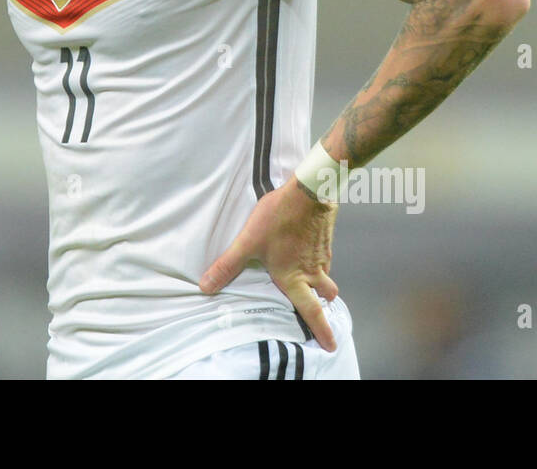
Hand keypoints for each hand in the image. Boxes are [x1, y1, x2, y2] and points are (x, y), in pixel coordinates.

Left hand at [199, 181, 339, 350]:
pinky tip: (309, 253)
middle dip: (324, 305)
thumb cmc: (278, 218)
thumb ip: (228, 265)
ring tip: (314, 282)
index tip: (330, 345)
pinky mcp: (326, 239)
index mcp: (294, 277)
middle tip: (324, 310)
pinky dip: (320, 262)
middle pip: (326, 295)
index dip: (321, 330)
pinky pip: (326, 257)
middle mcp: (312, 270)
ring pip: (327, 275)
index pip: (311, 311)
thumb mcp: (248, 242)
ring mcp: (322, 254)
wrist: (307, 192)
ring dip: (323, 283)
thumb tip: (206, 287)